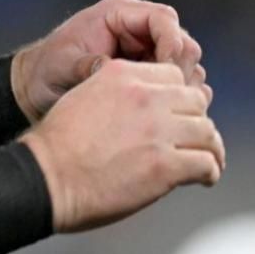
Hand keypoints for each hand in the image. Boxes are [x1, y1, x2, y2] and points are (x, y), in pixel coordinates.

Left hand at [10, 0, 208, 120]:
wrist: (36, 89)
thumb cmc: (46, 72)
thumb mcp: (63, 67)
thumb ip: (91, 65)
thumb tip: (117, 70)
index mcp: (118, 13)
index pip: (164, 18)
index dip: (171, 43)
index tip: (163, 74)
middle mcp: (139, 27)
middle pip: (183, 41)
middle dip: (178, 69)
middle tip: (164, 96)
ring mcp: (148, 49)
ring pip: (186, 63)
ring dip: (179, 86)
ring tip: (159, 107)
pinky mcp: (152, 70)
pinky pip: (179, 80)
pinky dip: (176, 95)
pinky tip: (160, 111)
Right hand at [21, 60, 223, 232]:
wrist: (44, 178)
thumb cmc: (57, 147)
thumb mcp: (85, 97)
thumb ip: (118, 94)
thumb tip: (144, 107)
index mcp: (124, 75)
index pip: (174, 77)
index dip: (182, 98)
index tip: (182, 114)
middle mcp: (146, 98)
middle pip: (196, 102)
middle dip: (198, 121)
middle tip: (197, 139)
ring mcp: (158, 131)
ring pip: (207, 132)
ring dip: (210, 148)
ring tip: (208, 160)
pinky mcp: (165, 165)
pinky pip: (206, 163)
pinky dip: (210, 171)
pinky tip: (205, 178)